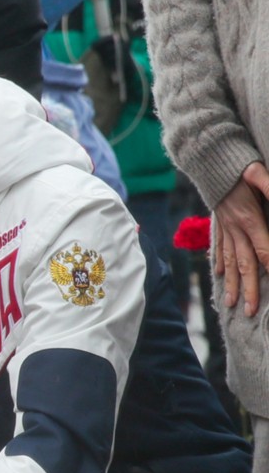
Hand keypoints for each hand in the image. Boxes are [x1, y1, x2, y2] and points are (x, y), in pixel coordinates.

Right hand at [213, 161, 268, 314]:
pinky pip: (220, 247)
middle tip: (250, 312)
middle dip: (249, 290)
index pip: (263, 251)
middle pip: (245, 264)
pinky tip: (221, 275)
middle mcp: (235, 229)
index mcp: (249, 219)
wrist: (209, 159)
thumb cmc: (237, 165)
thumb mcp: (258, 173)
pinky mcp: (219, 223)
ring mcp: (225, 228)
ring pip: (230, 261)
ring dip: (232, 284)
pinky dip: (220, 263)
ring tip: (232, 304)